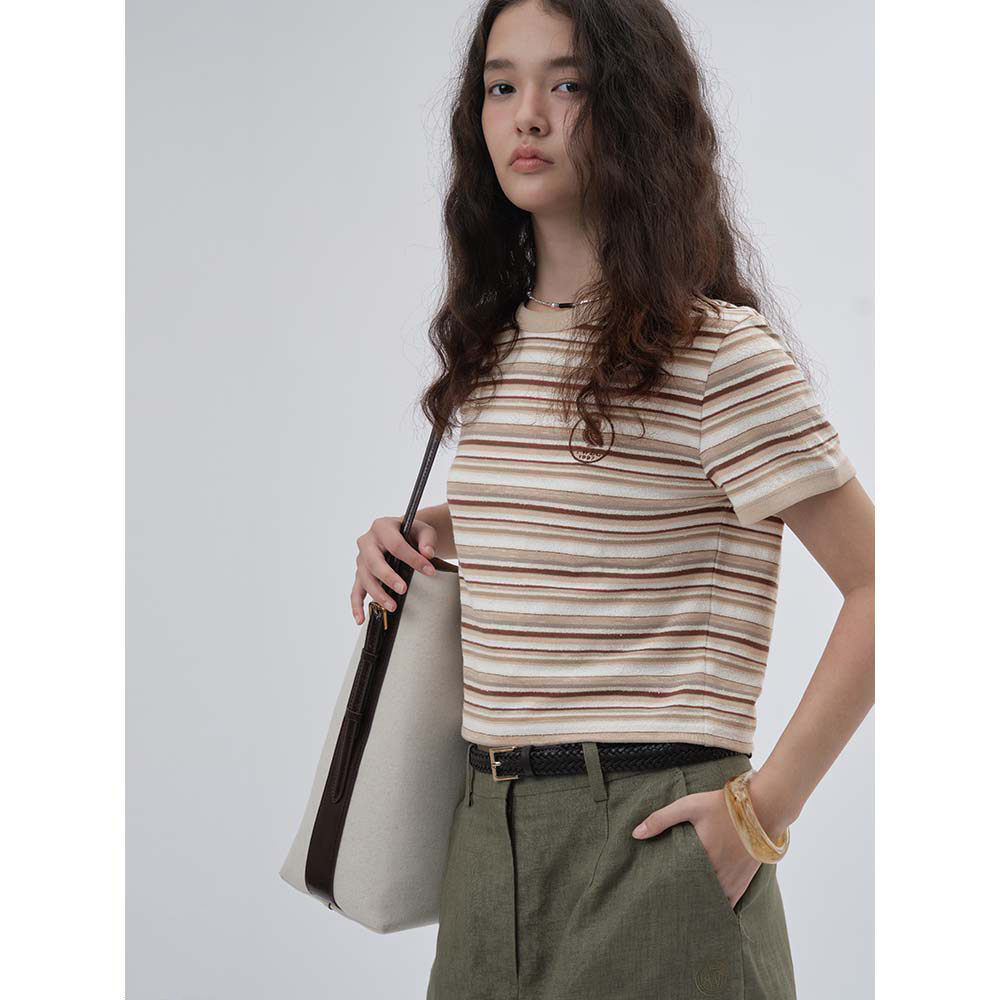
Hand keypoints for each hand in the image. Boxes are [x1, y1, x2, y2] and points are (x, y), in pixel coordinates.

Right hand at [350, 516, 437, 623]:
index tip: (429, 571)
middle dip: (388, 577)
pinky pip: (355, 591)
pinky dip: (357, 605)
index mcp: (382, 527)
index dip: (413, 559)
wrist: (403, 534)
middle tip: (403, 589)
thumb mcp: (423, 530)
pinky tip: (361, 618)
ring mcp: (361, 559)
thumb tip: (427, 553)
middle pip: (373, 562)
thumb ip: (427, 539)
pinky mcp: (360, 573)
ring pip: (364, 578)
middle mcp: (367, 542)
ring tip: (392, 606)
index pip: (396, 545)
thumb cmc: (412, 533)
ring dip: (377, 594)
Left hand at [631, 788, 759, 908]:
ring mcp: (732, 881)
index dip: (664, 891)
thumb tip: (635, 834)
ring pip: (710, 903)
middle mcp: (717, 874)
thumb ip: (661, 819)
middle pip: (692, 896)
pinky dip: (717, 907)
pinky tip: (706, 910)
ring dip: (697, 905)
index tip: (651, 894)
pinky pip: (729, 904)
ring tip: (681, 909)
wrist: (762, 808)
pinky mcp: (743, 882)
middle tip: (662, 905)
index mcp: (700, 857)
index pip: (676, 884)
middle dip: (678, 900)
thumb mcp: (689, 806)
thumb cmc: (721, 805)